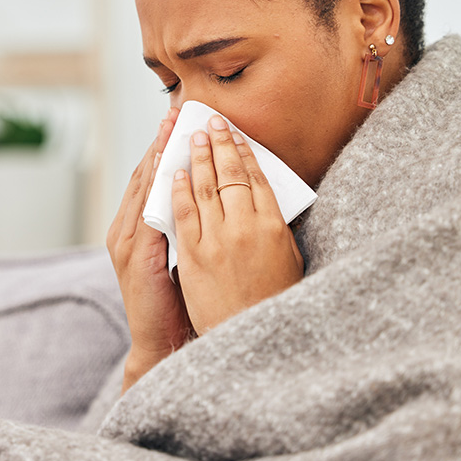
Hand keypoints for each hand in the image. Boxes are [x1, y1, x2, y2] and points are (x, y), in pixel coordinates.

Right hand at [106, 106, 192, 391]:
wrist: (166, 344)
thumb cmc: (182, 303)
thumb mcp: (184, 255)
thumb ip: (189, 225)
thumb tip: (212, 196)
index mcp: (135, 228)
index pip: (151, 178)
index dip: (164, 147)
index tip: (179, 120)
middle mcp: (125, 229)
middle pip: (144, 174)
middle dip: (160, 141)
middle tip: (176, 111)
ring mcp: (127, 241)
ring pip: (144, 187)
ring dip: (159, 154)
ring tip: (173, 127)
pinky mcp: (136, 256)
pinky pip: (149, 211)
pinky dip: (159, 186)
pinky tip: (173, 167)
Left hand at [172, 114, 303, 334]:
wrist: (247, 339)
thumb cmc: (271, 302)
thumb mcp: (286, 261)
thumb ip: (274, 228)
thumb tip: (265, 200)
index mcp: (273, 227)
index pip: (256, 177)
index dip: (244, 151)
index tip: (235, 132)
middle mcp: (246, 228)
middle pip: (229, 174)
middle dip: (217, 144)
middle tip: (209, 121)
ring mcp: (217, 241)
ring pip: (204, 188)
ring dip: (195, 158)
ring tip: (189, 136)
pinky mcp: (193, 256)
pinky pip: (182, 214)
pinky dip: (177, 190)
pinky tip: (173, 173)